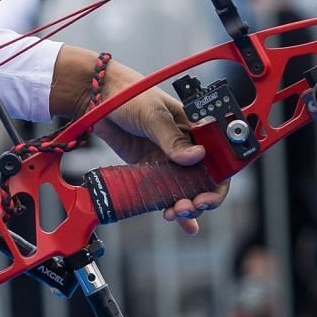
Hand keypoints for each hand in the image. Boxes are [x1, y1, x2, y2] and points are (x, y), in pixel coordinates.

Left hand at [92, 62, 228, 232]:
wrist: (98, 99)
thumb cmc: (130, 95)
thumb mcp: (153, 114)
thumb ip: (172, 138)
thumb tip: (195, 156)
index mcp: (195, 131)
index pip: (218, 159)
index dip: (218, 181)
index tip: (208, 194)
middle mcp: (186, 148)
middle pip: (204, 181)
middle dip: (201, 198)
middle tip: (190, 205)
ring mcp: (168, 161)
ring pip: (185, 191)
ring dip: (186, 206)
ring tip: (175, 212)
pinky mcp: (150, 170)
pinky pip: (164, 192)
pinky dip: (171, 207)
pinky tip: (178, 221)